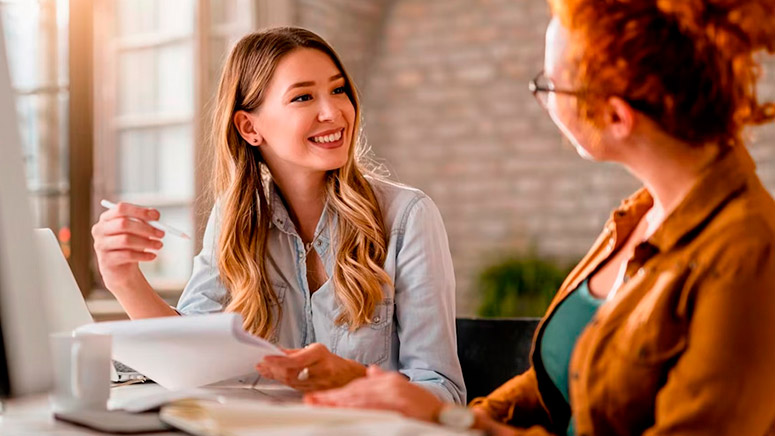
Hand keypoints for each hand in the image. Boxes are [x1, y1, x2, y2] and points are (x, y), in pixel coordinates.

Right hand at [92, 202, 163, 292]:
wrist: (121, 269)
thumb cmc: (130, 245)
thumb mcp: (138, 230)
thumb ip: (145, 220)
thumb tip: (155, 214)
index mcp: (107, 218)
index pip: (121, 209)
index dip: (139, 211)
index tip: (156, 217)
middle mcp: (100, 230)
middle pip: (123, 224)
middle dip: (145, 228)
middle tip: (162, 233)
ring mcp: (101, 245)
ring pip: (126, 240)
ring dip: (147, 242)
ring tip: (159, 245)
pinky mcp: (106, 260)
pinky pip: (127, 255)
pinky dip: (143, 256)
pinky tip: (152, 256)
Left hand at [256, 343, 366, 391]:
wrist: (347, 376)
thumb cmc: (330, 361)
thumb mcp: (315, 349)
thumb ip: (294, 352)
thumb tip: (276, 351)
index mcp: (320, 354)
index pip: (296, 359)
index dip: (279, 360)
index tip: (265, 358)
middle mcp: (320, 369)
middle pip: (291, 372)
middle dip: (273, 368)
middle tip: (261, 363)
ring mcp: (318, 383)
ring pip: (290, 381)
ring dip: (275, 375)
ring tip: (265, 368)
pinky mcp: (314, 392)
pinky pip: (293, 387)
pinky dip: (282, 380)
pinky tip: (274, 375)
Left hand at [303, 366, 443, 421]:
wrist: (443, 415)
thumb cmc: (423, 406)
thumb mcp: (402, 387)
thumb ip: (384, 379)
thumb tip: (370, 370)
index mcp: (387, 382)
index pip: (356, 387)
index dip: (336, 393)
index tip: (319, 397)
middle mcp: (389, 386)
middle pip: (354, 392)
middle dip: (331, 397)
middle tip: (311, 401)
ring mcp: (393, 396)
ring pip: (359, 399)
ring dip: (339, 403)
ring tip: (321, 405)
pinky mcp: (398, 407)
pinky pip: (372, 408)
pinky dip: (357, 409)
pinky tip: (345, 411)